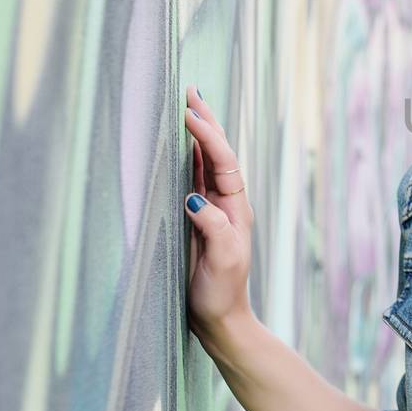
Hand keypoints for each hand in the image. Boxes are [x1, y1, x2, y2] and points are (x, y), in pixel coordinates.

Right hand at [183, 85, 254, 337]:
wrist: (220, 319)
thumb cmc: (222, 292)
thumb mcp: (223, 261)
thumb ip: (213, 227)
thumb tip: (193, 197)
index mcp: (236, 208)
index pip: (222, 162)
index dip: (207, 137)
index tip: (189, 113)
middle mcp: (225, 203)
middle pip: (215, 153)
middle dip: (205, 122)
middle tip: (190, 90)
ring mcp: (210, 209)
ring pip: (202, 162)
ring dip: (194, 134)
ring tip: (184, 105)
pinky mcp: (195, 219)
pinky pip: (190, 179)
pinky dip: (184, 156)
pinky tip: (175, 143)